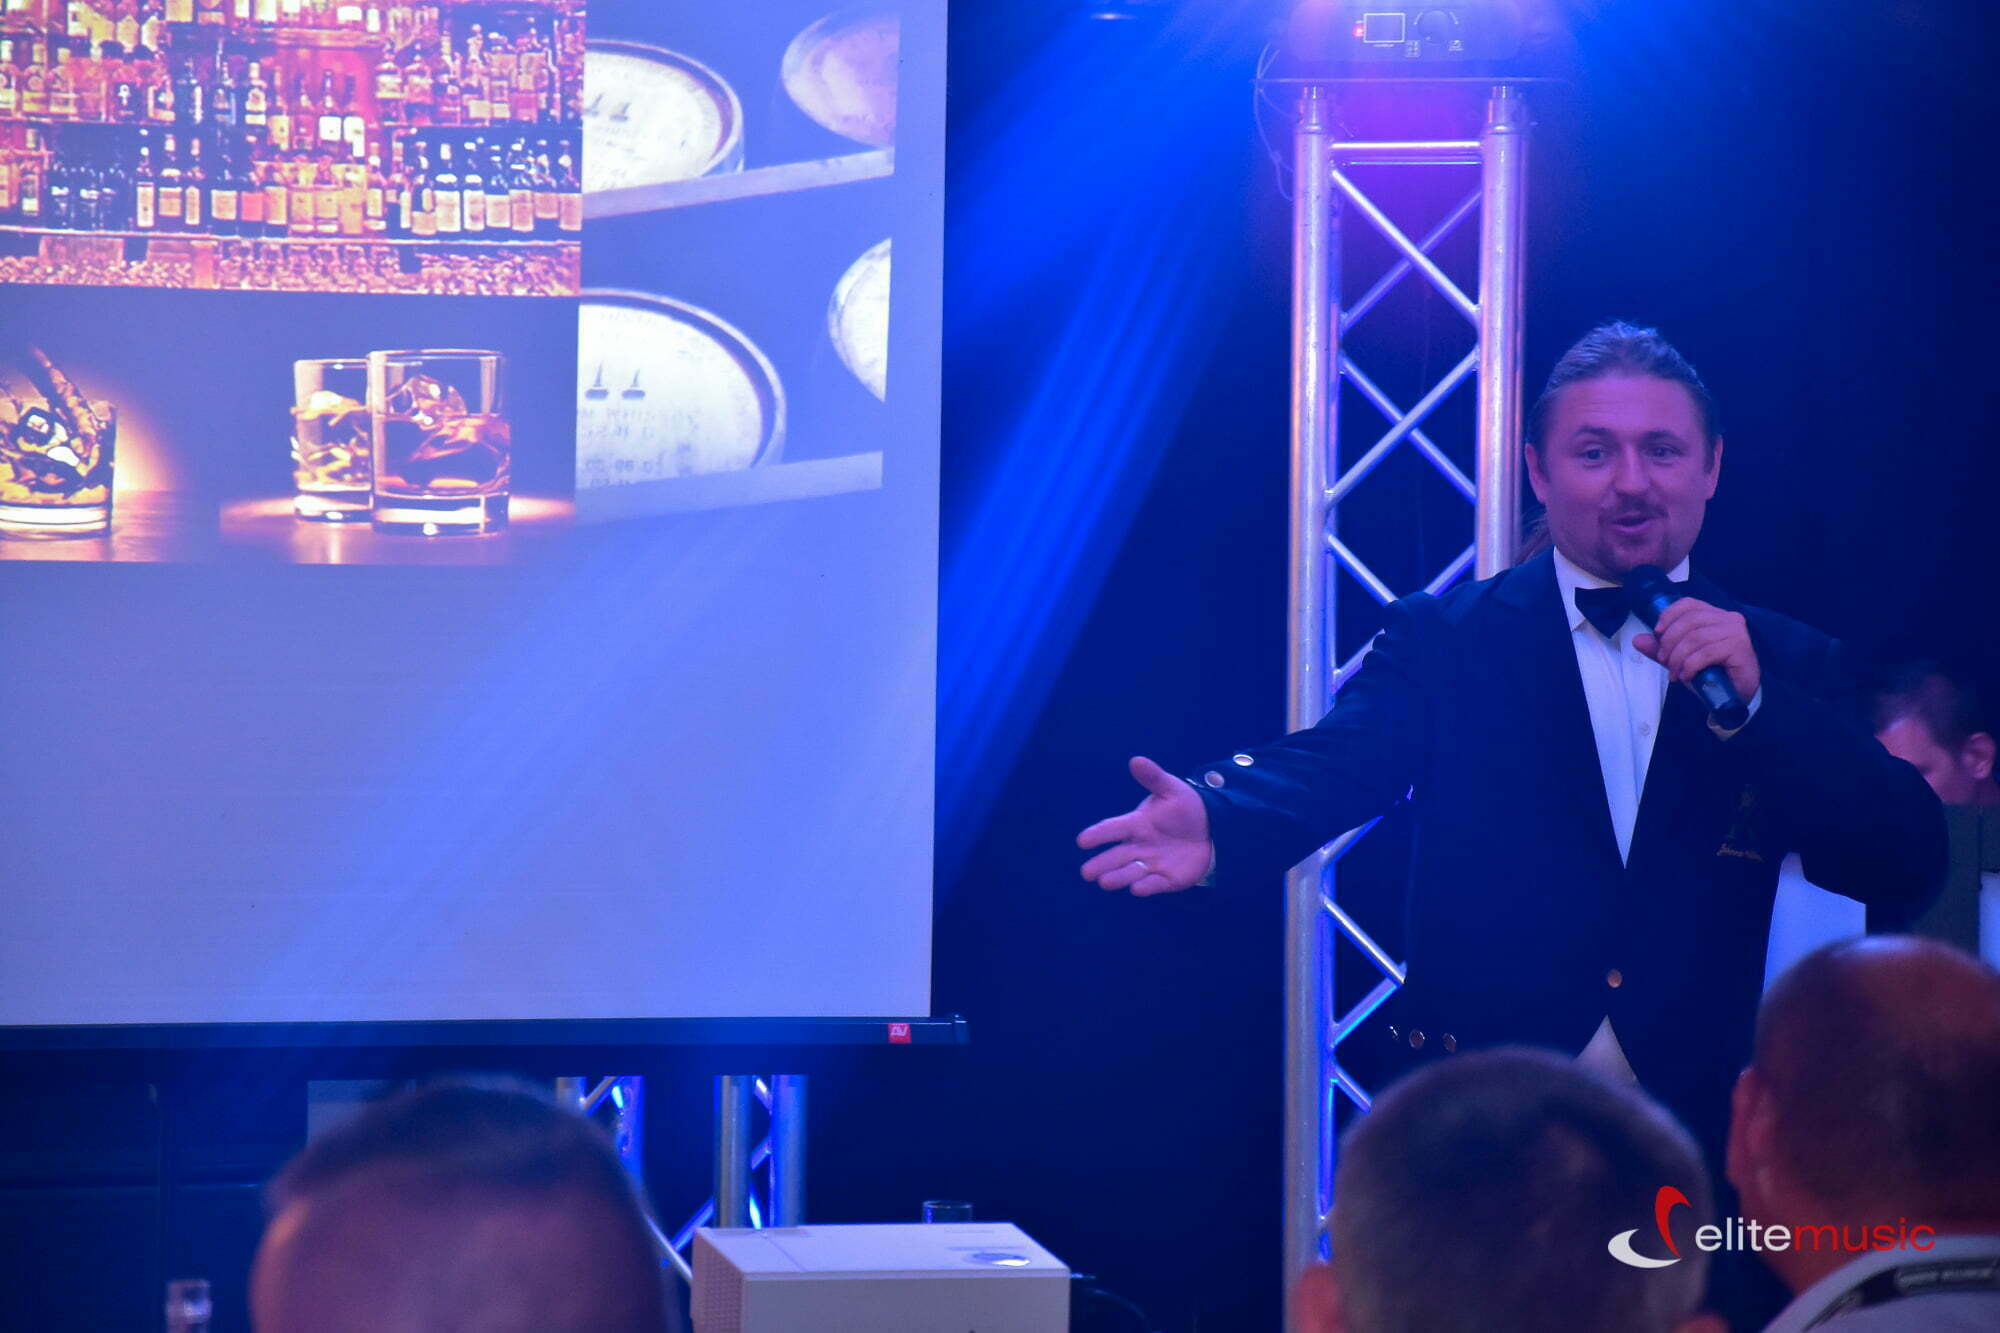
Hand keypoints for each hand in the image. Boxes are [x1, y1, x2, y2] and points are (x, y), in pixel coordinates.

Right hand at [1077, 756, 1213, 896]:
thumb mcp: (1171, 790)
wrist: (1211, 828)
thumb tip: (1136, 760)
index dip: (1098, 835)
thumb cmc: (1184, 807)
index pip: (1113, 828)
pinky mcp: (1168, 879)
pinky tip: (1137, 889)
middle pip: (1117, 856)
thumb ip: (1153, 778)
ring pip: (1131, 872)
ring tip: (1104, 882)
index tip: (1082, 841)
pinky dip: (1146, 886)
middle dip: (1101, 864)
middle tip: (1086, 873)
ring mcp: (1153, 864)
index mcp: (1137, 824)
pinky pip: (1155, 884)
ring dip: (1118, 877)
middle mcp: (1140, 846)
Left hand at [1634, 597, 1760, 702]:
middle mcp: (1728, 618)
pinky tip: (1687, 676)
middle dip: (1669, 642)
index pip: (1688, 604)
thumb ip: (1661, 649)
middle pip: (1689, 621)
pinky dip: (1690, 666)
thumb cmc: (1711, 674)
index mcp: (1714, 614)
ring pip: (1696, 638)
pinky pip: (1706, 653)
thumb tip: (1637, 640)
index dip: (1669, 615)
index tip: (1657, 633)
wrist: (1736, 696)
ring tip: (1674, 673)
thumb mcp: (1681, 659)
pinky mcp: (1740, 648)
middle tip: (1664, 660)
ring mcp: (1736, 632)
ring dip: (1678, 657)